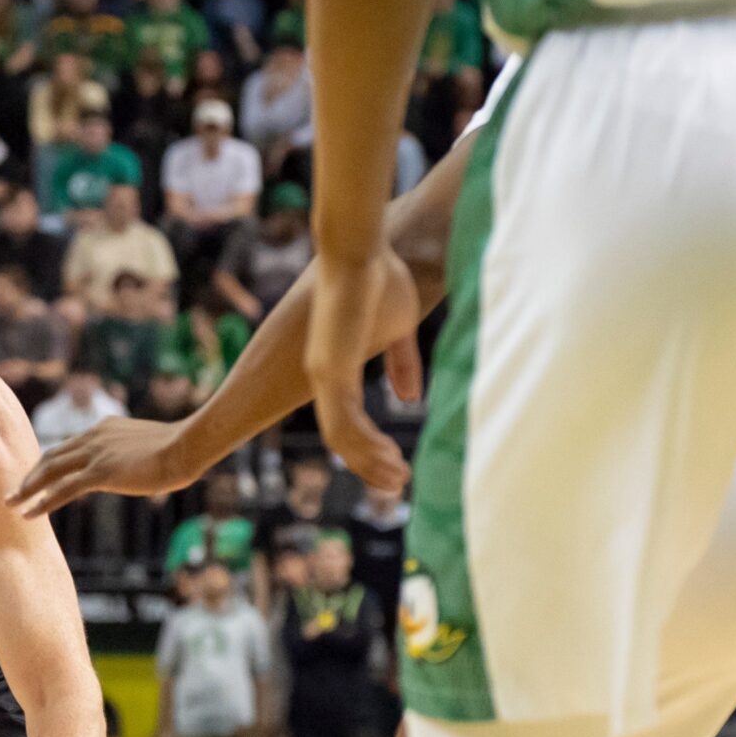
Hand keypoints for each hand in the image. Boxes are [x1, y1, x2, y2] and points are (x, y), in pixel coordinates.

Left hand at [13, 417, 195, 516]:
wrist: (187, 445)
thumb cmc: (178, 449)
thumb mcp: (149, 446)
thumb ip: (133, 453)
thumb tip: (138, 466)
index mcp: (104, 428)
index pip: (69, 446)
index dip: (50, 462)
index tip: (37, 475)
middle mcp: (94, 437)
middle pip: (52, 456)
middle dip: (30, 474)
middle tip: (14, 489)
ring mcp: (96, 453)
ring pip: (50, 471)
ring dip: (27, 488)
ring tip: (11, 503)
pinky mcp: (101, 472)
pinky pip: (63, 489)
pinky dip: (43, 501)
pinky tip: (29, 513)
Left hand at [304, 241, 417, 496]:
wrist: (361, 250)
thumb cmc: (380, 279)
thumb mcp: (398, 327)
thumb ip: (402, 362)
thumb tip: (411, 397)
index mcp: (336, 370)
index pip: (346, 423)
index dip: (368, 448)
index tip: (395, 464)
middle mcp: (324, 377)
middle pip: (341, 438)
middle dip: (368, 465)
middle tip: (396, 486)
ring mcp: (325, 374)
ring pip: (340, 437)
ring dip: (368, 462)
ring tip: (396, 478)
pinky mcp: (331, 368)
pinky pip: (342, 419)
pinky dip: (363, 444)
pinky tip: (387, 457)